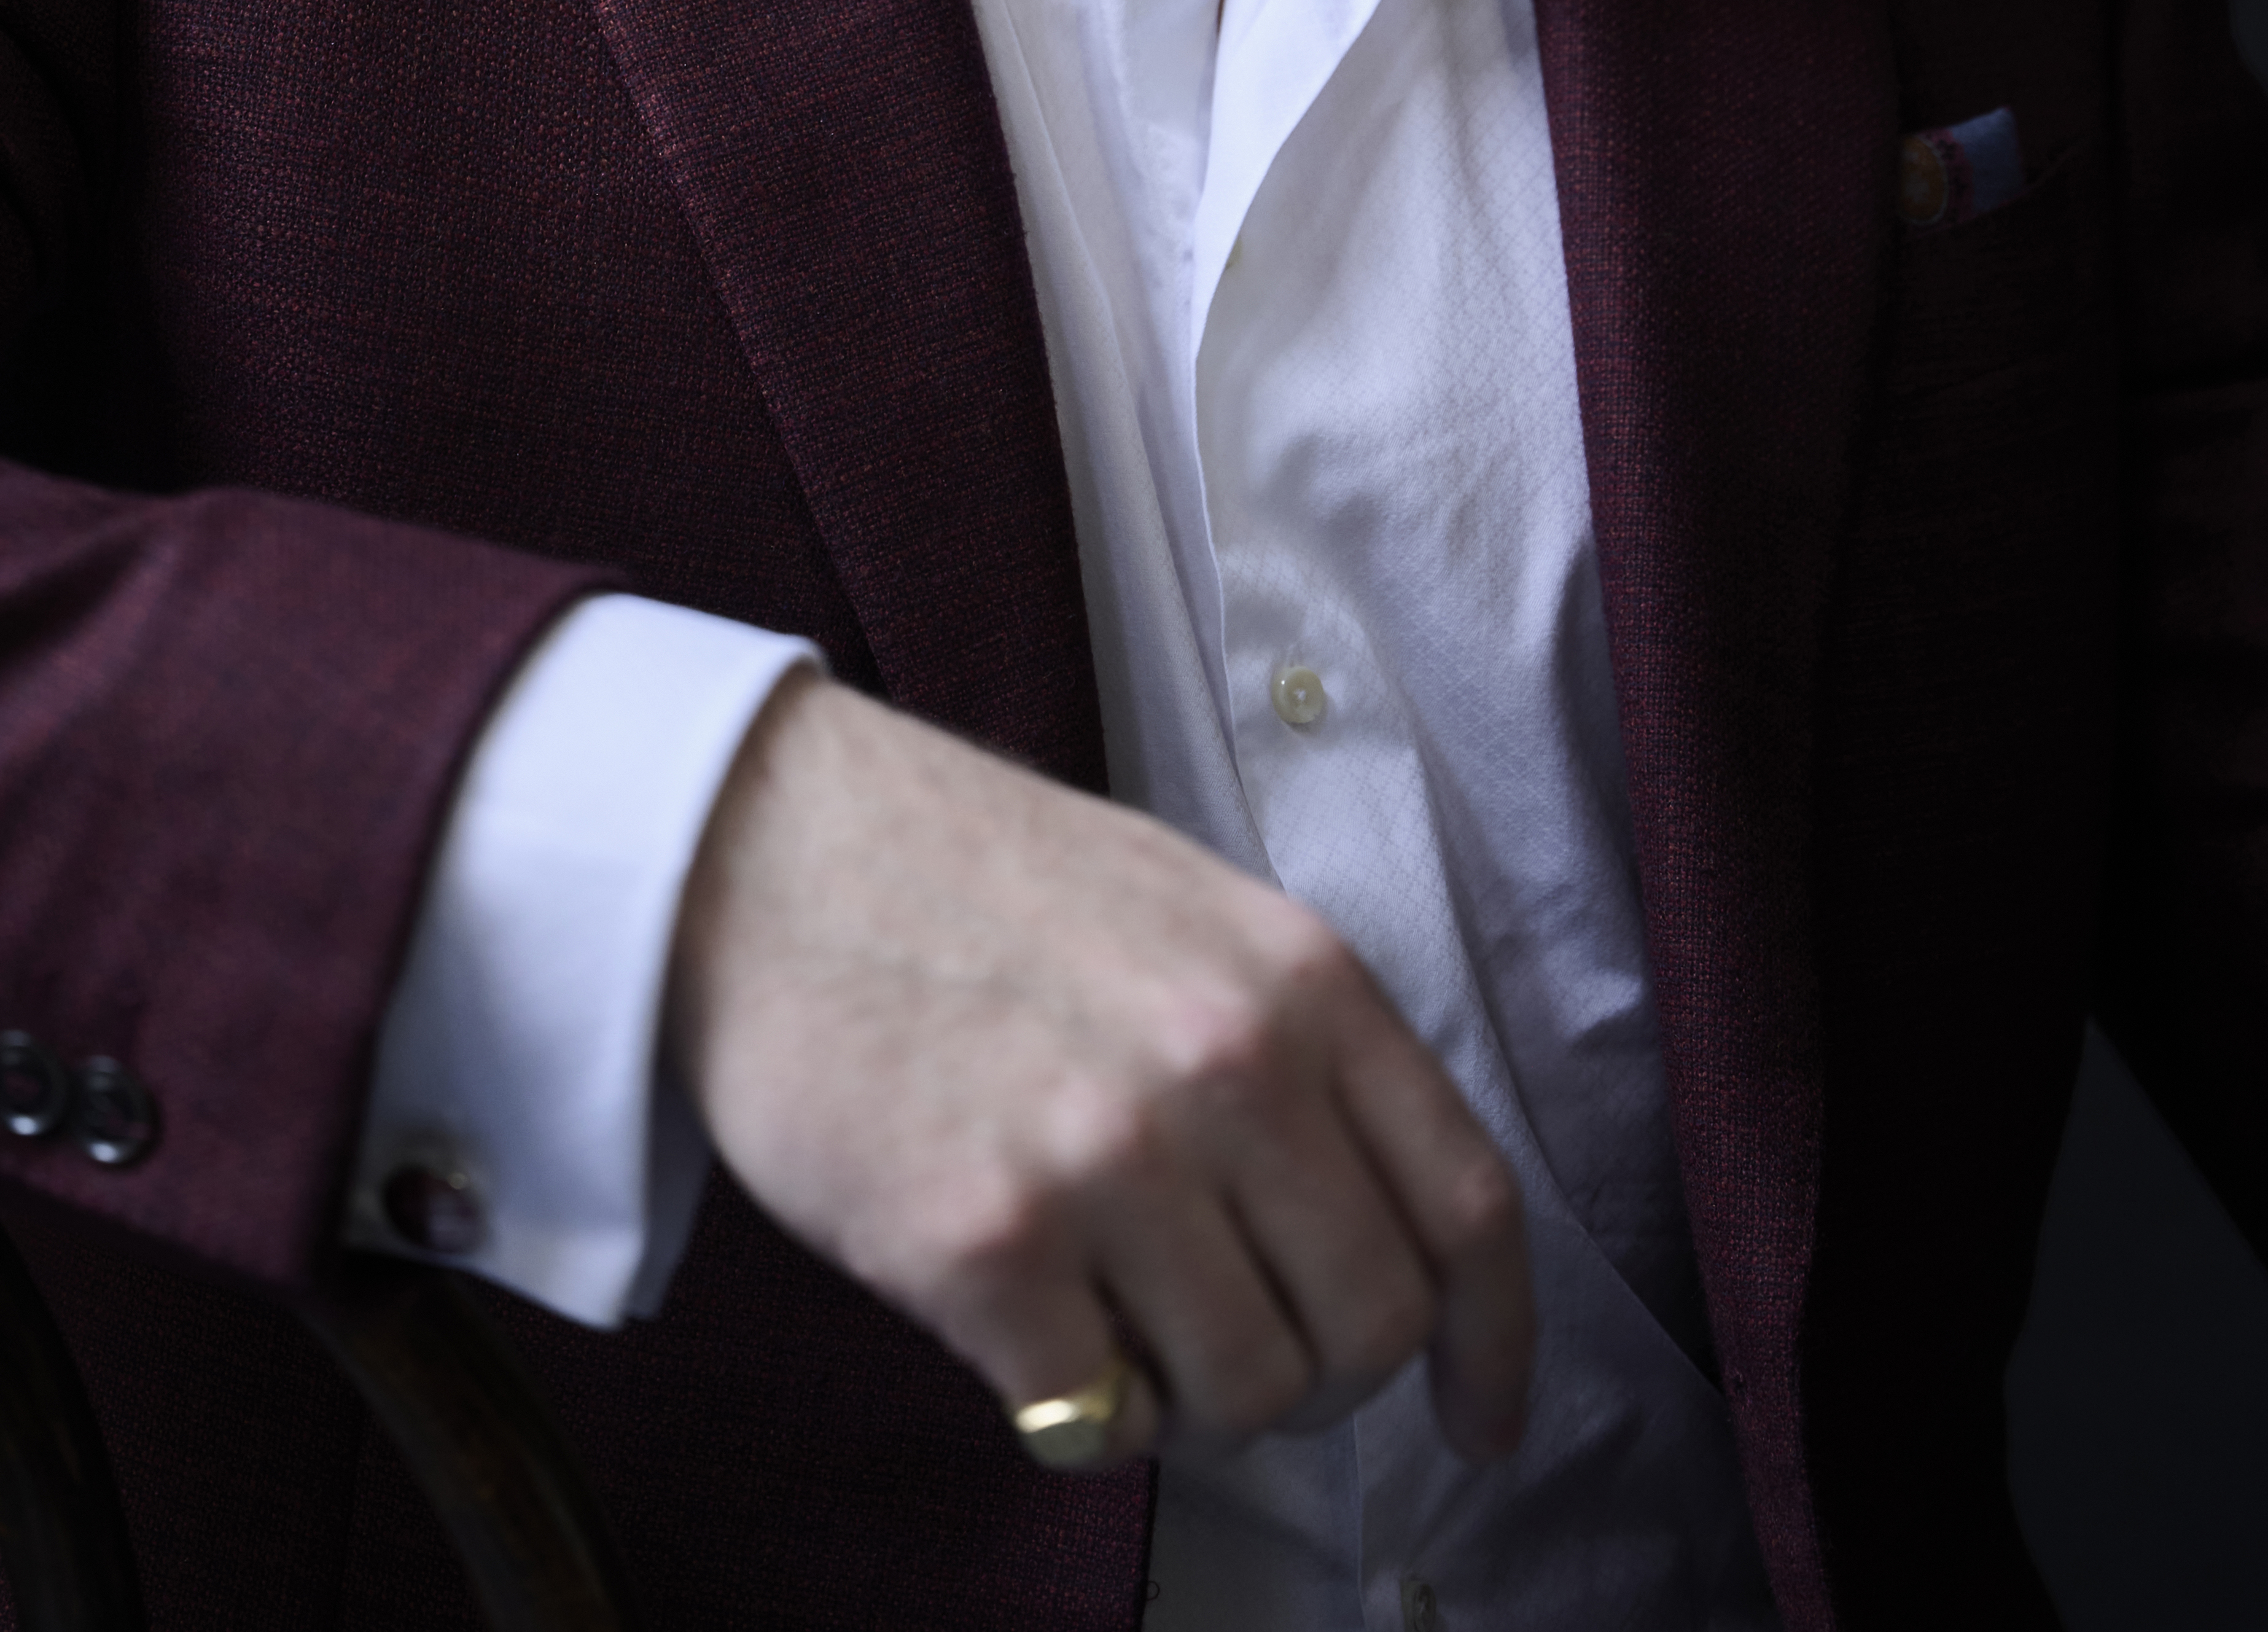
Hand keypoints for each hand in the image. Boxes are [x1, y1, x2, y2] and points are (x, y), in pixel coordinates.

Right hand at [663, 676, 1531, 1469]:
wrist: (775, 847)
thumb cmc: (983, 886)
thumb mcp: (1193, 915)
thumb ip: (1299, 1054)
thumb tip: (1385, 1235)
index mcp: (1299, 980)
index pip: (1468, 1203)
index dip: (1492, 1342)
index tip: (1477, 1421)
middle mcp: (1225, 1065)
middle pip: (1370, 1327)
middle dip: (1320, 1381)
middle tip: (1244, 1360)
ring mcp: (1106, 1159)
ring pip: (1243, 1396)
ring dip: (1190, 1397)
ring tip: (1112, 1317)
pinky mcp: (982, 1246)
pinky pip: (1096, 1420)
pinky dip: (1074, 1408)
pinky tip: (1027, 1326)